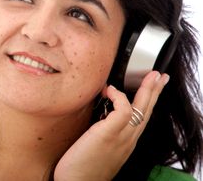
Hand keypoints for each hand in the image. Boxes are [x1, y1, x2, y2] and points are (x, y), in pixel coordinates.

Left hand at [54, 71, 169, 180]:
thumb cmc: (82, 168)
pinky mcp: (109, 135)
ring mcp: (121, 138)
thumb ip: (103, 133)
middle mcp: (128, 140)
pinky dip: (119, 97)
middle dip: (155, 91)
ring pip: (141, 109)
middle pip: (147, 111)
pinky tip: (110, 90)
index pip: (142, 118)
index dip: (148, 102)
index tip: (152, 88)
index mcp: (126, 142)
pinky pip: (123, 111)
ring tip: (150, 76)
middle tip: (161, 75)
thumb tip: (98, 117)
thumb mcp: (98, 148)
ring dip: (147, 89)